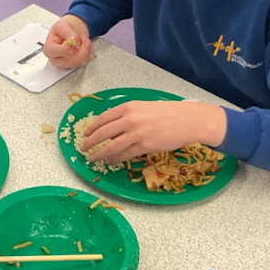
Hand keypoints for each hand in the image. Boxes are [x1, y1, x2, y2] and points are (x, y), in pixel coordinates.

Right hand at [43, 15, 93, 68]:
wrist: (68, 32)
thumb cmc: (62, 30)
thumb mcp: (62, 25)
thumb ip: (67, 32)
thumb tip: (75, 40)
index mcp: (49, 49)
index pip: (54, 53)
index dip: (65, 50)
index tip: (75, 43)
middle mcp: (56, 60)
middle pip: (69, 61)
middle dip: (81, 49)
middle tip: (83, 36)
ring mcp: (66, 64)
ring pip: (79, 62)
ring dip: (86, 48)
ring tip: (84, 38)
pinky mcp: (75, 65)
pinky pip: (85, 61)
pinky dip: (89, 51)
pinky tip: (85, 44)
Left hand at [80, 101, 226, 164]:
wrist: (186, 120)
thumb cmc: (167, 113)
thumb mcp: (144, 108)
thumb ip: (128, 115)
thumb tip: (113, 128)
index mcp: (129, 107)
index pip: (103, 118)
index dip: (92, 127)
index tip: (85, 133)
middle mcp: (130, 119)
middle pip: (103, 132)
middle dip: (90, 141)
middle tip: (83, 148)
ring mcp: (137, 133)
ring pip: (111, 146)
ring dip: (99, 153)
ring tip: (93, 158)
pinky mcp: (144, 146)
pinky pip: (125, 154)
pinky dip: (115, 159)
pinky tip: (110, 161)